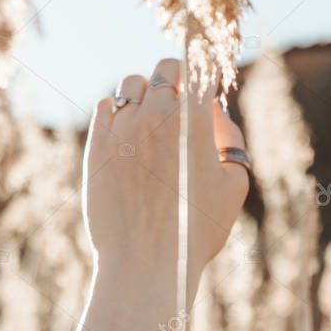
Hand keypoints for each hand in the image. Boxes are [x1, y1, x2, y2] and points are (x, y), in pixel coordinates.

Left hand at [83, 58, 249, 278]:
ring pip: (132, 83)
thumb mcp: (233, 185)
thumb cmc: (197, 230)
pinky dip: (117, 110)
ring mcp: (123, 129)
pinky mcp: (96, 145)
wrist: (146, 262)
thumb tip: (215, 111)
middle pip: (167, 68)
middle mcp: (157, 116)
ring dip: (146, 91)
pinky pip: (105, 106)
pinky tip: (128, 130)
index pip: (203, 69)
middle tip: (183, 98)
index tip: (208, 84)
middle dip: (179, 76)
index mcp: (195, 121)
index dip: (208, 74)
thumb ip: (230, 140)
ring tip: (152, 115)